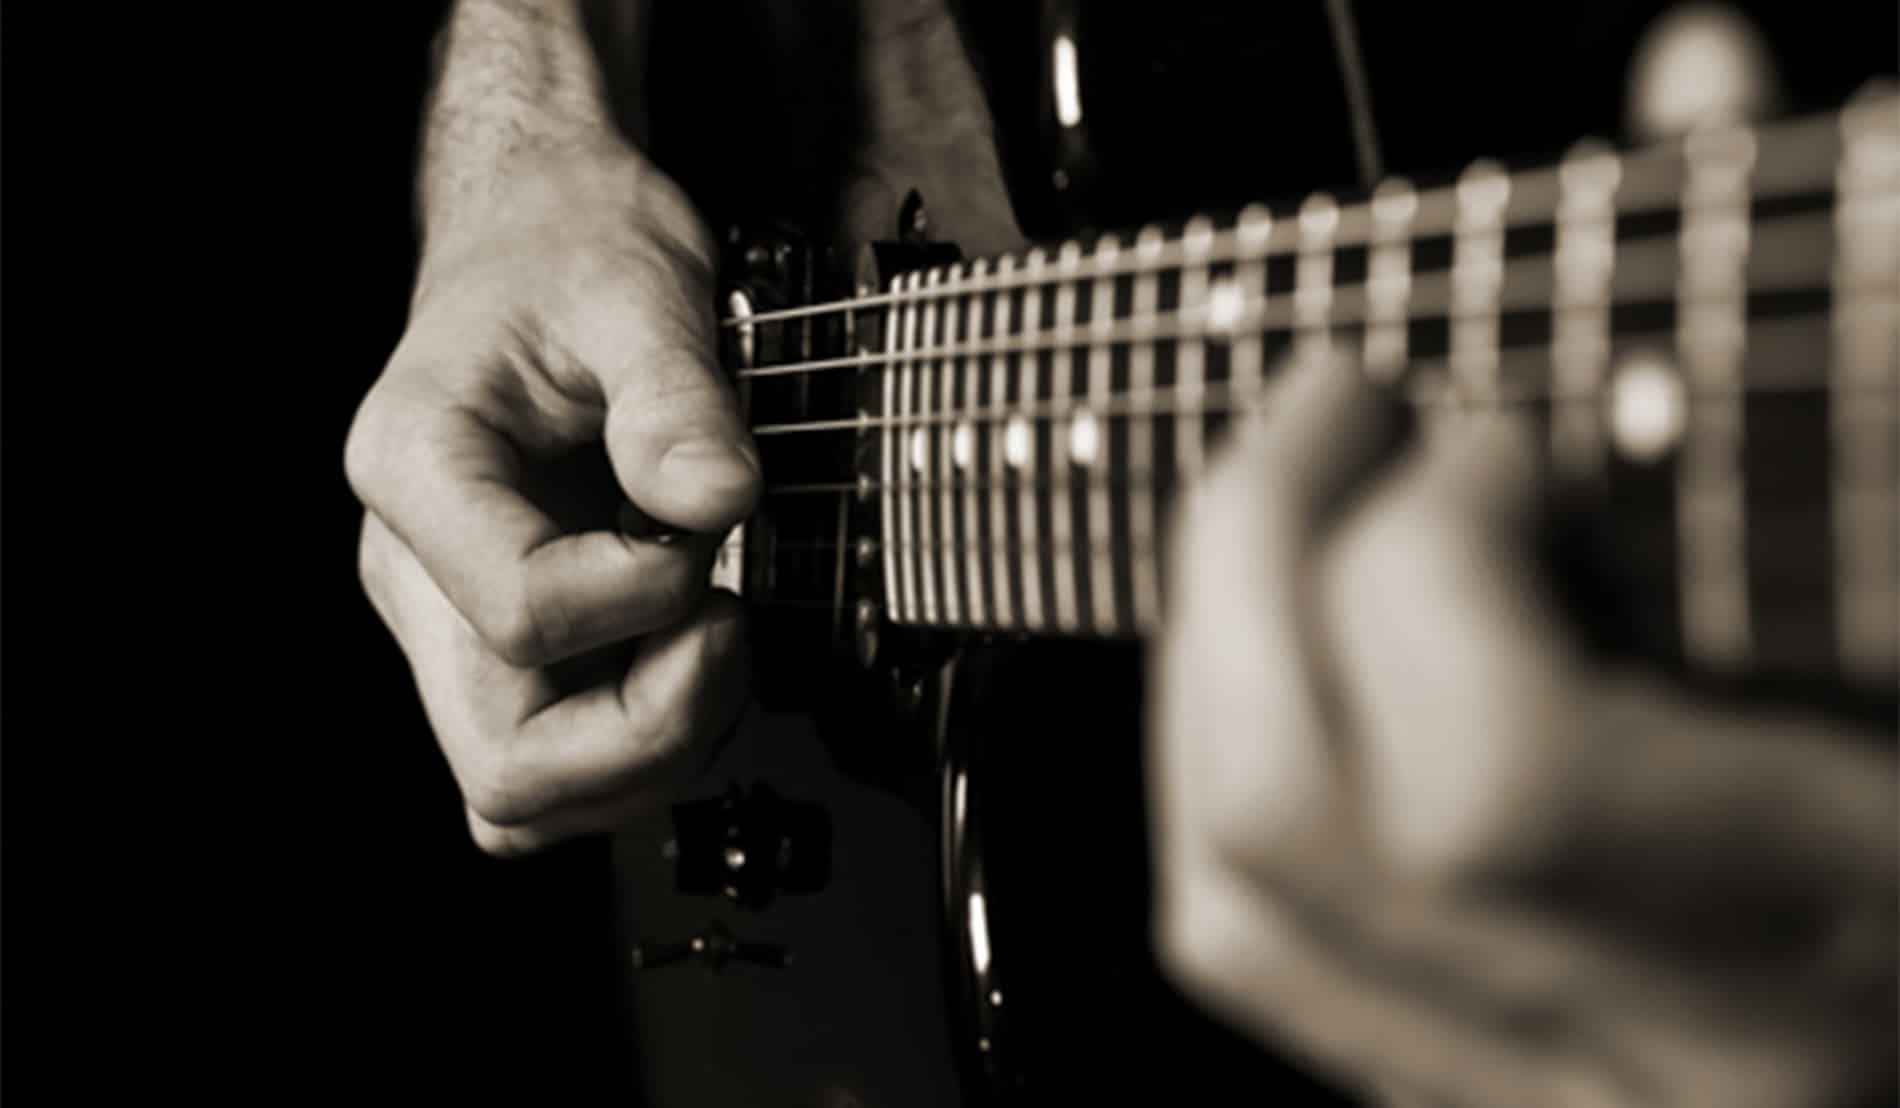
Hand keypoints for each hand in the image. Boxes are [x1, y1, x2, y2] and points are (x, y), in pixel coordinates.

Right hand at [345, 145, 755, 855]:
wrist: (541, 237)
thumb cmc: (569, 252)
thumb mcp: (639, 287)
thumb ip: (676, 395)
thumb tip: (714, 502)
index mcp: (416, 468)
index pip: (521, 613)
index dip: (646, 594)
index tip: (706, 523)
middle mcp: (415, 571)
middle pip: (503, 764)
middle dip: (649, 731)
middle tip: (726, 629)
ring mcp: (454, 622)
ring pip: (522, 796)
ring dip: (652, 753)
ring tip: (715, 635)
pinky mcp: (504, 648)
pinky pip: (553, 765)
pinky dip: (637, 749)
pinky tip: (692, 659)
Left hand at [1149, 354, 1897, 1106]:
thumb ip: (1821, 394)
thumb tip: (1693, 102)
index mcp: (1856, 930)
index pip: (1501, 791)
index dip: (1433, 565)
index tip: (1494, 429)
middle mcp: (1680, 1060)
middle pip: (1301, 822)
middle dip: (1258, 552)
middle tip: (1338, 400)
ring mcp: (1547, 1091)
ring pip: (1236, 891)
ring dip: (1207, 644)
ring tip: (1285, 495)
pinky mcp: (1460, 1077)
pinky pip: (1247, 940)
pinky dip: (1212, 760)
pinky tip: (1272, 639)